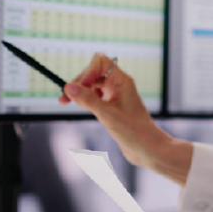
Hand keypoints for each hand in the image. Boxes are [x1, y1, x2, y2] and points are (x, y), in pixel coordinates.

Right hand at [60, 53, 192, 185]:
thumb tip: (68, 87)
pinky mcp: (113, 107)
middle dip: (79, 82)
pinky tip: (81, 106)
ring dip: (80, 91)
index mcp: (122, 81)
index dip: (86, 71)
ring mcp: (116, 95)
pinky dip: (85, 99)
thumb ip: (88, 100)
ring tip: (66, 101)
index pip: (100, 62)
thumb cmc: (134, 131)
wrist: (148, 149)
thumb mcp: (107, 115)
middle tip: (64, 98)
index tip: (77, 88)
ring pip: (93, 85)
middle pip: (94, 73)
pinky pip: (96, 96)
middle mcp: (119, 85)